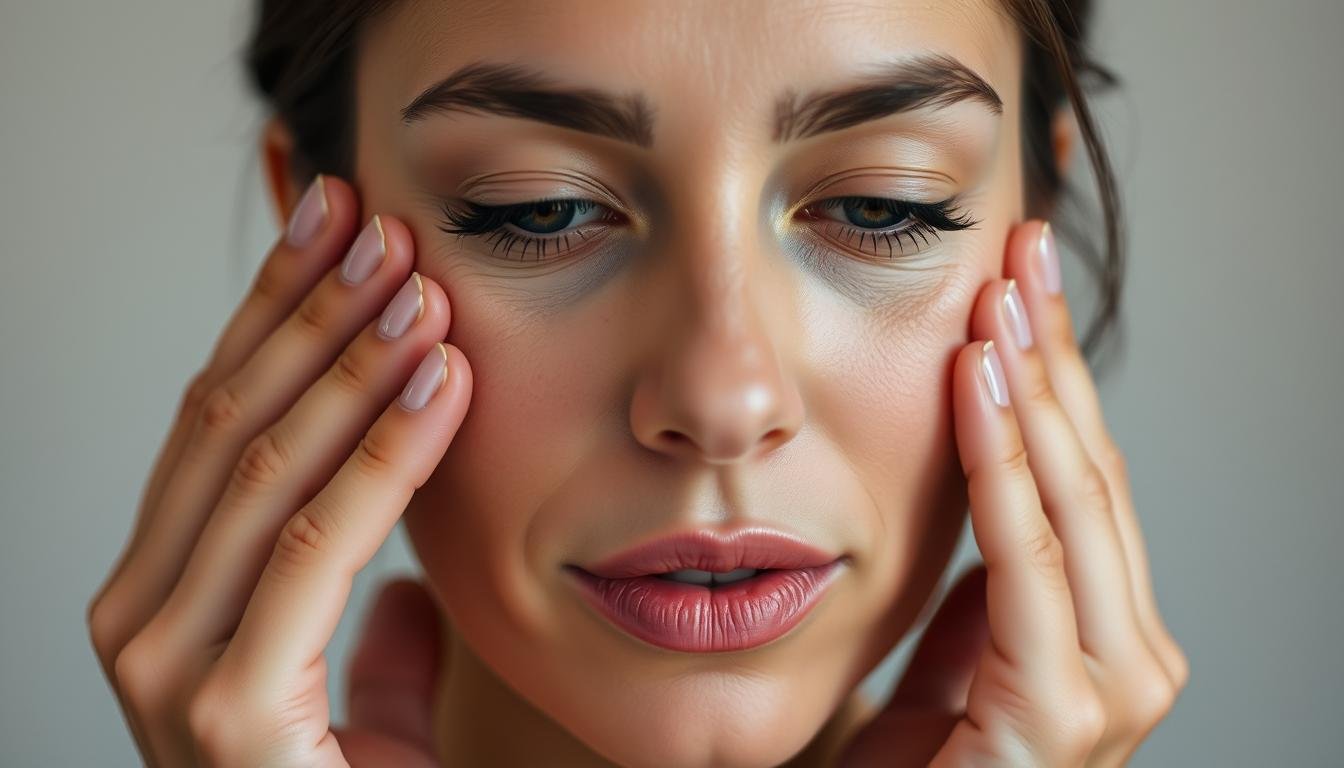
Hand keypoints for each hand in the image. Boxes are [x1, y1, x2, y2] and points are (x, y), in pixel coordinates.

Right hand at [86, 175, 472, 765]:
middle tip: (377, 217)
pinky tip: (442, 380)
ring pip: (263, 464)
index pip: (220, 418)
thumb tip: (399, 575)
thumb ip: (360, 625)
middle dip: (307, 309)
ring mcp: (166, 665)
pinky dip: (384, 450)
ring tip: (419, 276)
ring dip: (347, 356)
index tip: (342, 226)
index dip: (278, 313)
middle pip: (228, 421)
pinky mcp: (219, 709)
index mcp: (167, 592)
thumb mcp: (360, 688)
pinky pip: (316, 543)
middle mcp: (143, 616)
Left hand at [840, 221, 1187, 766]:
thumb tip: (987, 498)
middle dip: (1053, 353)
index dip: (1055, 373)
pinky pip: (1026, 559)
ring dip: (1033, 385)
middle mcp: (1128, 654)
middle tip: (1023, 250)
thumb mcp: (951, 659)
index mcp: (1105, 633)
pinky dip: (1002, 462)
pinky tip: (978, 382)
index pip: (1082, 476)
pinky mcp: (1062, 713)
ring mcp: (1109, 686)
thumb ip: (983, 594)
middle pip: (1088, 469)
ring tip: (1001, 290)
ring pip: (1073, 499)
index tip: (1021, 283)